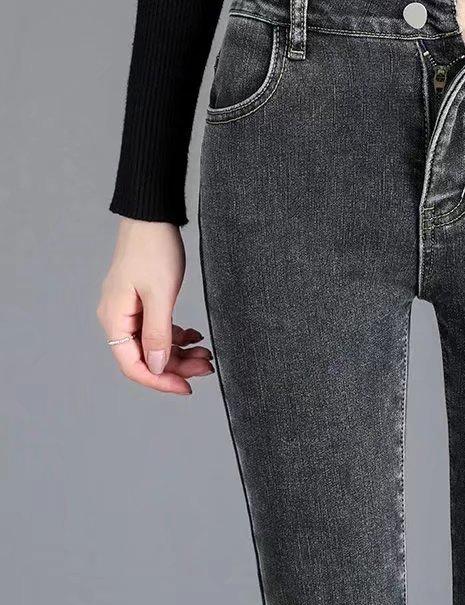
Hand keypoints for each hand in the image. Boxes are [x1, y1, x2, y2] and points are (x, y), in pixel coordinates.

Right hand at [97, 218, 212, 394]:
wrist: (152, 217)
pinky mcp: (143, 301)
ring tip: (207, 353)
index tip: (187, 387)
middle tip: (208, 367)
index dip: (160, 380)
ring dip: (180, 352)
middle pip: (146, 357)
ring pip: (155, 344)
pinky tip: (196, 336)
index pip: (133, 365)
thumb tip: (155, 367)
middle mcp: (118, 318)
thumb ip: (157, 333)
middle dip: (177, 366)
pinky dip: (177, 335)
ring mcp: (130, 309)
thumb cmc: (154, 250)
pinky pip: (158, 328)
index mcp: (116, 319)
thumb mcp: (161, 295)